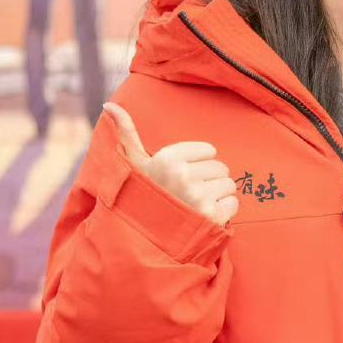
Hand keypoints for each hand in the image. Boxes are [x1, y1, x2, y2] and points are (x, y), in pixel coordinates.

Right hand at [111, 101, 237, 226]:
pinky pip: (233, 204)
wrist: (142, 238)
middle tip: (190, 194)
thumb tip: (109, 104)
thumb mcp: (133, 164)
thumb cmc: (141, 197)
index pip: (209, 151)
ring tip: (197, 205)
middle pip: (220, 168)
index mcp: (168, 158)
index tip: (182, 177)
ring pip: (228, 185)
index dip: (198, 164)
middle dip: (209, 180)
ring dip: (217, 195)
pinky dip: (224, 211)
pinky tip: (205, 216)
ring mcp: (199, 197)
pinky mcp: (212, 217)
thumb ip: (126, 132)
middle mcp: (184, 175)